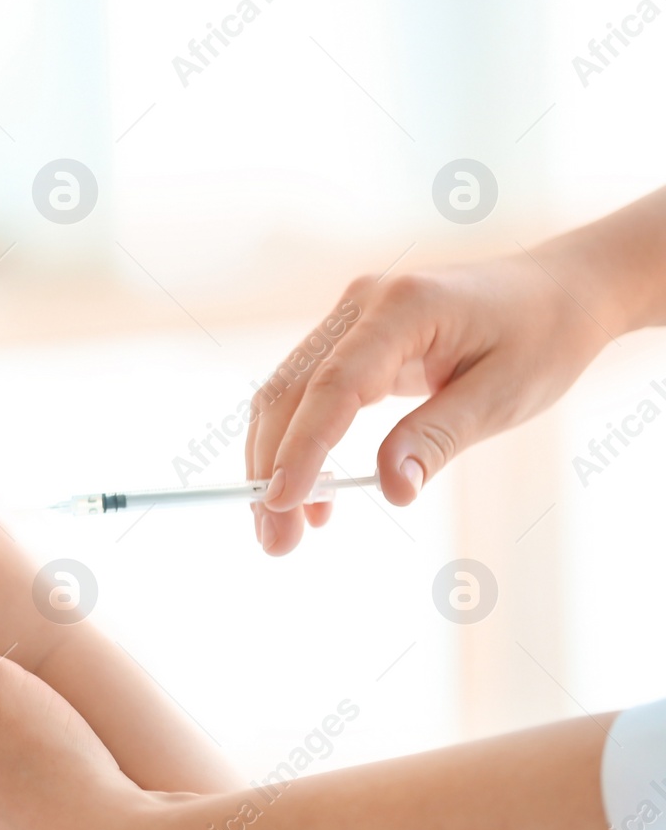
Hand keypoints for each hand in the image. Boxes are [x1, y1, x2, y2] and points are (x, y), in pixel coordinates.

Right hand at [247, 255, 609, 554]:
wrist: (556, 290)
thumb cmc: (542, 338)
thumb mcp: (504, 395)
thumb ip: (439, 437)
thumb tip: (391, 489)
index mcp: (404, 308)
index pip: (333, 385)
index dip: (301, 447)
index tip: (281, 502)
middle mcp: (362, 304)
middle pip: (292, 390)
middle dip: (272, 467)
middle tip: (275, 540)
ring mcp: (350, 317)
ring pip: (287, 393)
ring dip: (275, 460)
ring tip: (285, 528)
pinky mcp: (351, 338)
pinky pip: (308, 392)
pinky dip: (299, 443)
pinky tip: (313, 492)